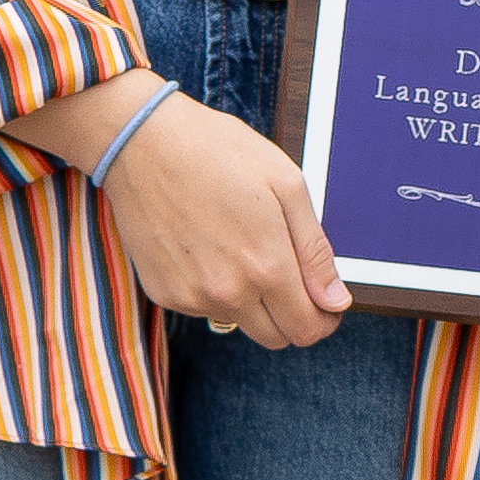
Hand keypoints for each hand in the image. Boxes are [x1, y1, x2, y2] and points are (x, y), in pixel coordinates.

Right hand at [101, 93, 355, 345]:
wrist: (143, 142)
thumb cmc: (218, 152)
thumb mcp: (286, 185)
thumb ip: (314, 251)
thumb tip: (336, 301)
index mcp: (266, 266)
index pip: (307, 329)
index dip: (324, 318)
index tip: (324, 300)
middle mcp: (228, 293)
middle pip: (276, 337)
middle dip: (291, 312)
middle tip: (285, 268)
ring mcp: (191, 297)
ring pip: (240, 322)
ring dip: (250, 300)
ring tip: (238, 243)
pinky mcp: (163, 293)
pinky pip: (203, 308)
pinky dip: (213, 288)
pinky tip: (206, 244)